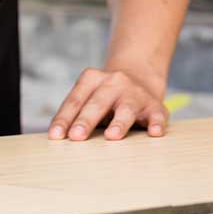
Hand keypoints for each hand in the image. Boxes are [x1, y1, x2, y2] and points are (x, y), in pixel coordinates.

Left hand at [48, 67, 168, 141]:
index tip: (55, 135)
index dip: (64, 118)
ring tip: (112, 136)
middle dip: (85, 121)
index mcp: (91, 79)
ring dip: (118, 123)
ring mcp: (135, 93)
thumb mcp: (89, 95)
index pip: (75, 100)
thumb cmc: (105, 95)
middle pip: (97, 103)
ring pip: (126, 108)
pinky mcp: (155, 106)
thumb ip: (76, 112)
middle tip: (75, 137)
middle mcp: (113, 82)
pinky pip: (157, 115)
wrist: (138, 76)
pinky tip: (154, 133)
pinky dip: (156, 124)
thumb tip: (58, 137)